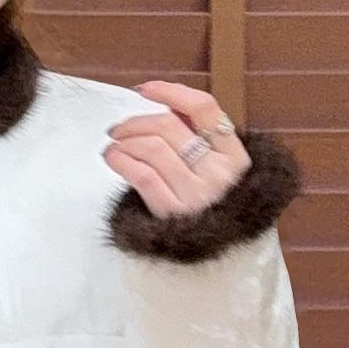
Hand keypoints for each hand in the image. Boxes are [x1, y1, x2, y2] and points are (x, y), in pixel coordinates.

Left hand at [105, 77, 249, 223]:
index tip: (144, 89)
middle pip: (169, 126)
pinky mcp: (173, 213)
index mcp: (235, 155)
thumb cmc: (212, 205)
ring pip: (152, 148)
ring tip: (114, 145)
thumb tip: (166, 104)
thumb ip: (199, 137)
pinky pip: (141, 176)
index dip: (171, 92)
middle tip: (118, 129)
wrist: (219, 257)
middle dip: (136, 122)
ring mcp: (197, 194)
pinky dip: (121, 161)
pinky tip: (113, 158)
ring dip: (124, 141)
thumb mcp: (218, 169)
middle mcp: (219, 173)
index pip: (204, 108)